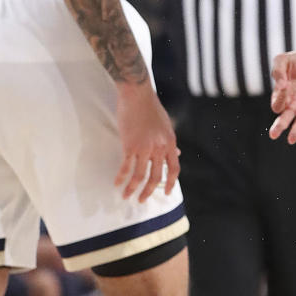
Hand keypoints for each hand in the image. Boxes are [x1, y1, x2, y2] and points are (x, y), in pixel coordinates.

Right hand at [114, 81, 180, 201]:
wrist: (138, 95)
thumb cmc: (151, 108)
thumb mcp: (166, 125)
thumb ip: (170, 141)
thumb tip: (178, 153)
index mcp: (170, 142)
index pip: (174, 168)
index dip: (170, 182)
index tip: (165, 192)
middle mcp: (159, 147)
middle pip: (156, 176)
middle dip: (148, 191)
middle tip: (142, 200)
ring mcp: (145, 147)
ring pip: (140, 175)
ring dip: (132, 189)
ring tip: (126, 196)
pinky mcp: (130, 145)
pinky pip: (126, 167)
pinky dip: (121, 177)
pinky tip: (117, 183)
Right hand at [269, 50, 295, 143]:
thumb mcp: (281, 61)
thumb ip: (277, 72)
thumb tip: (281, 86)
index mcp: (282, 96)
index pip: (277, 104)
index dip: (279, 98)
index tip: (283, 86)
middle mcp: (292, 105)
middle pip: (285, 119)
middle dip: (279, 127)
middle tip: (273, 135)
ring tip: (291, 139)